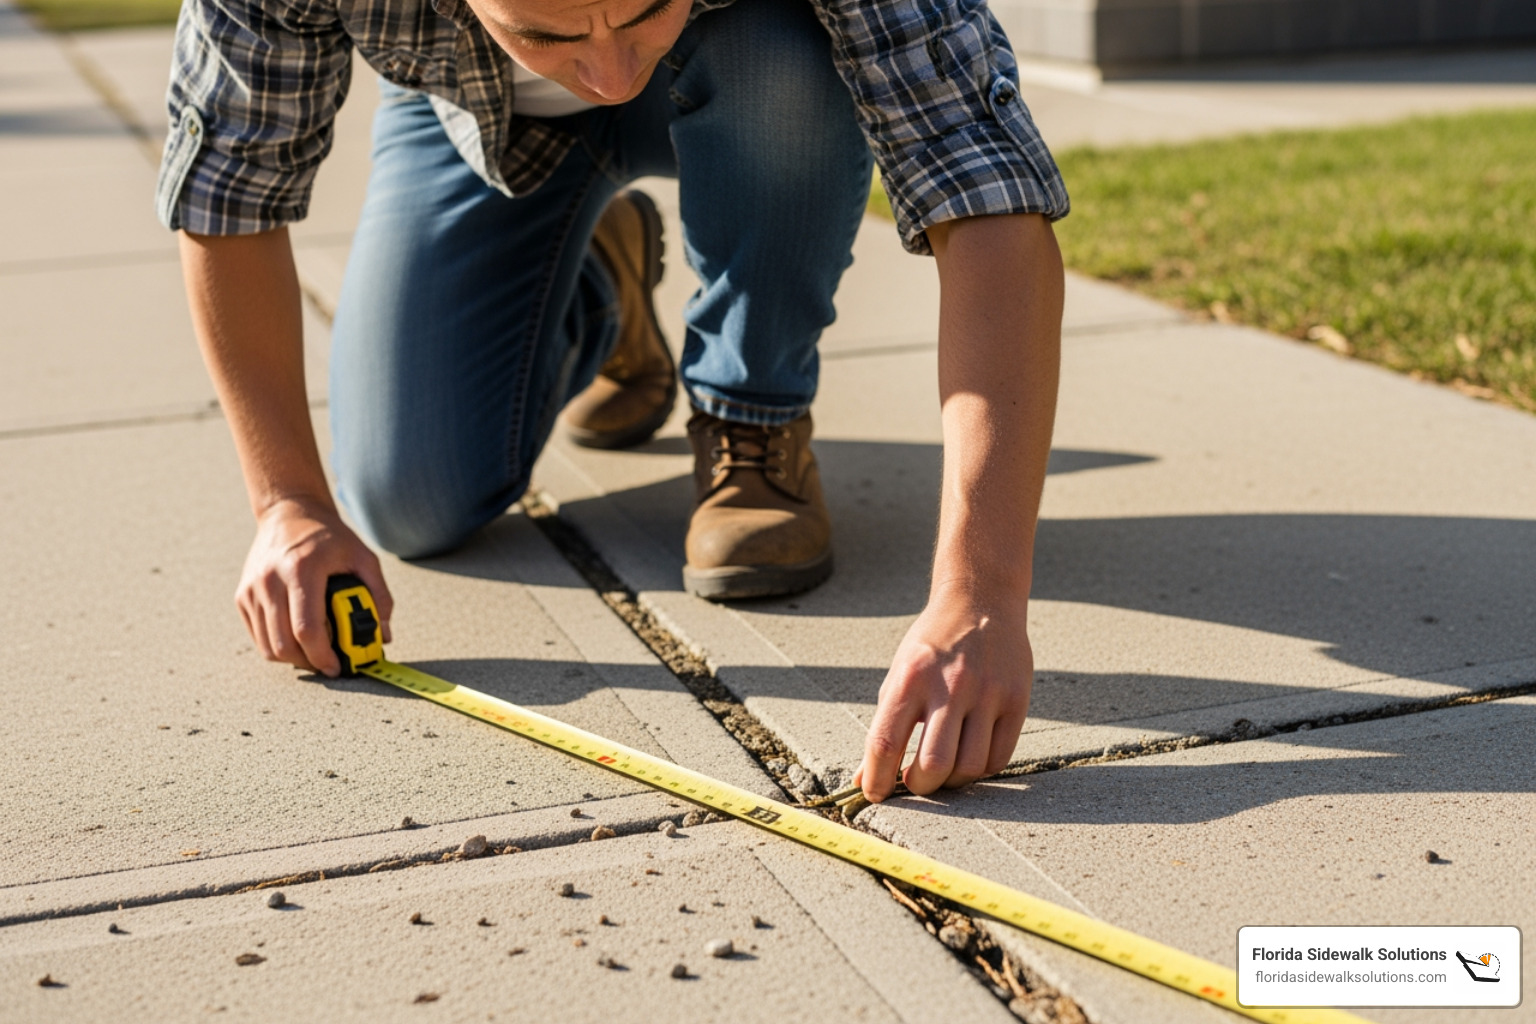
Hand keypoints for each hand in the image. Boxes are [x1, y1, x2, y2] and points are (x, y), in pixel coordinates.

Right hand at [237, 497, 392, 675]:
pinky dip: (277, 646)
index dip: (322, 656)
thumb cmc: (329, 537)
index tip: (337, 667)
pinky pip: (257, 636)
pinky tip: (297, 640)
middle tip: (329, 665)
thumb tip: (384, 635)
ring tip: (315, 654)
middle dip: (309, 663)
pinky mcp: (242, 596)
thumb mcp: (363, 557)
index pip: (306, 628)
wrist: (288, 512)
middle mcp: (270, 580)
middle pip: (283, 643)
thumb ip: (379, 595)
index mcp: (302, 569)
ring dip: (292, 659)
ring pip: (267, 646)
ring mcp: (251, 589)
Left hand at [856, 584, 1032, 799]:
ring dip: (952, 783)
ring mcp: (988, 693)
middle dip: (919, 788)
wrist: (982, 601)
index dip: (876, 779)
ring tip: (943, 771)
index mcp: (911, 678)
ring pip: (969, 767)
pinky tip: (968, 758)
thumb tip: (863, 780)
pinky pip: (998, 758)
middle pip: (933, 765)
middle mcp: (951, 685)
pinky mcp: (1017, 700)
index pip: (885, 743)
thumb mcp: (899, 675)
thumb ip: (884, 727)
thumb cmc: (933, 646)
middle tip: (914, 784)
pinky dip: (979, 770)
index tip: (875, 794)